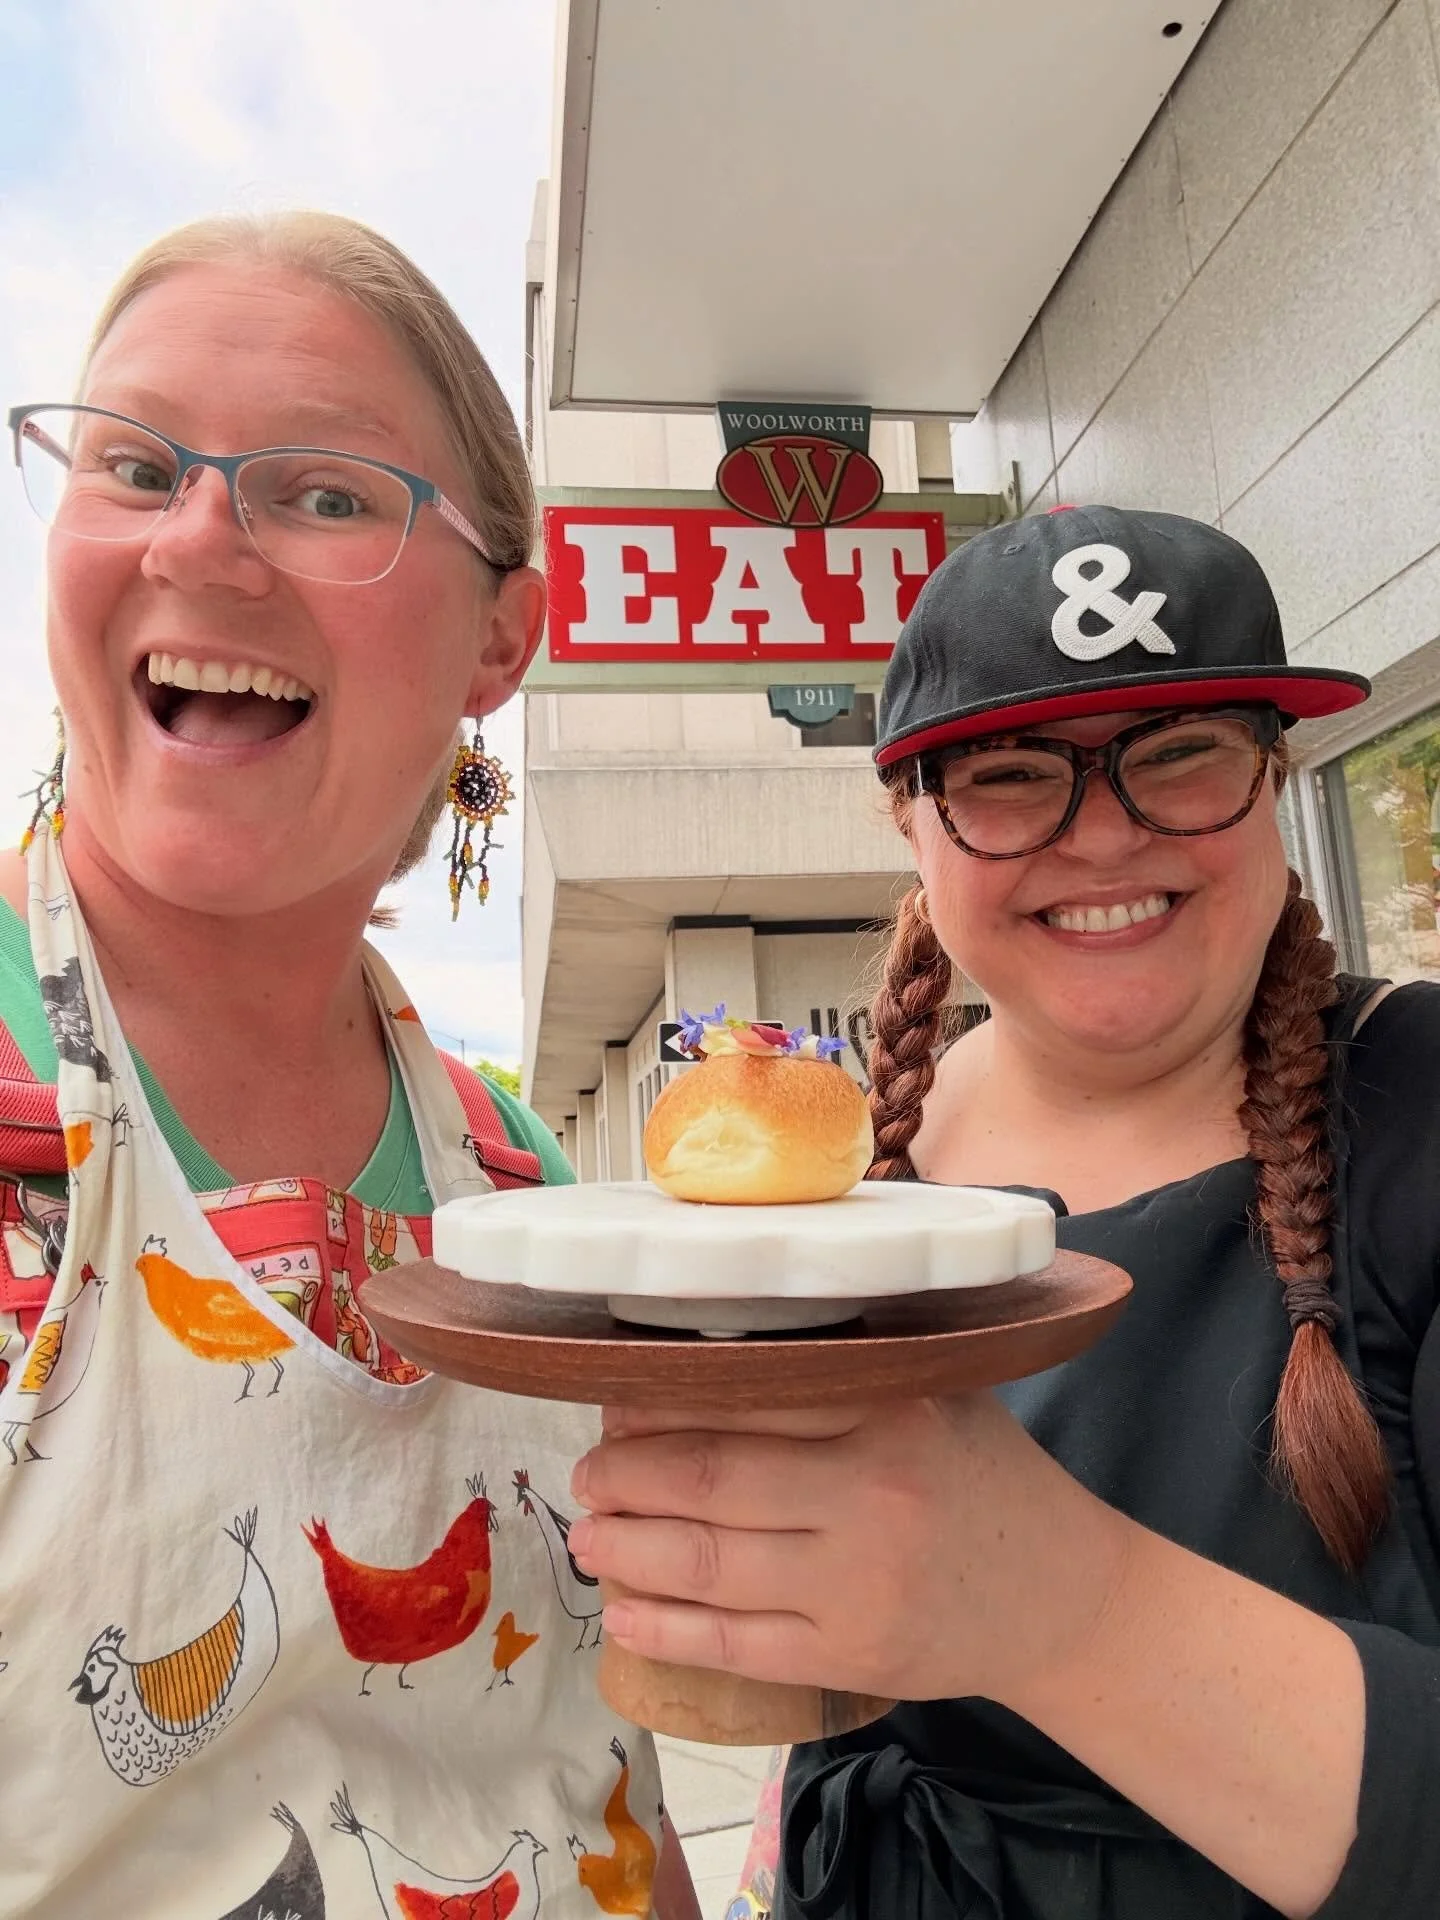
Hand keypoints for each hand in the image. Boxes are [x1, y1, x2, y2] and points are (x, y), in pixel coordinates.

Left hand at [568, 1395, 1133, 1707]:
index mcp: (888, 1408)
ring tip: (589, 1537)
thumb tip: (703, 1350)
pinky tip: (623, 1613)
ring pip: (709, 1565)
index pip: (743, 1398)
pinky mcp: (850, 1656)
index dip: (660, 1403)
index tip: (616, 1402)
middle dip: (625, 1477)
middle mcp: (870, 1491)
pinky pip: (735, 1645)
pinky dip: (666, 1630)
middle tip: (588, 1473)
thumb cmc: (983, 1476)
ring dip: (628, 1550)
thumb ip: (844, 1367)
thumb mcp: (934, 1392)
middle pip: (708, 1480)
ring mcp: (858, 1582)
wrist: (1060, 1594)